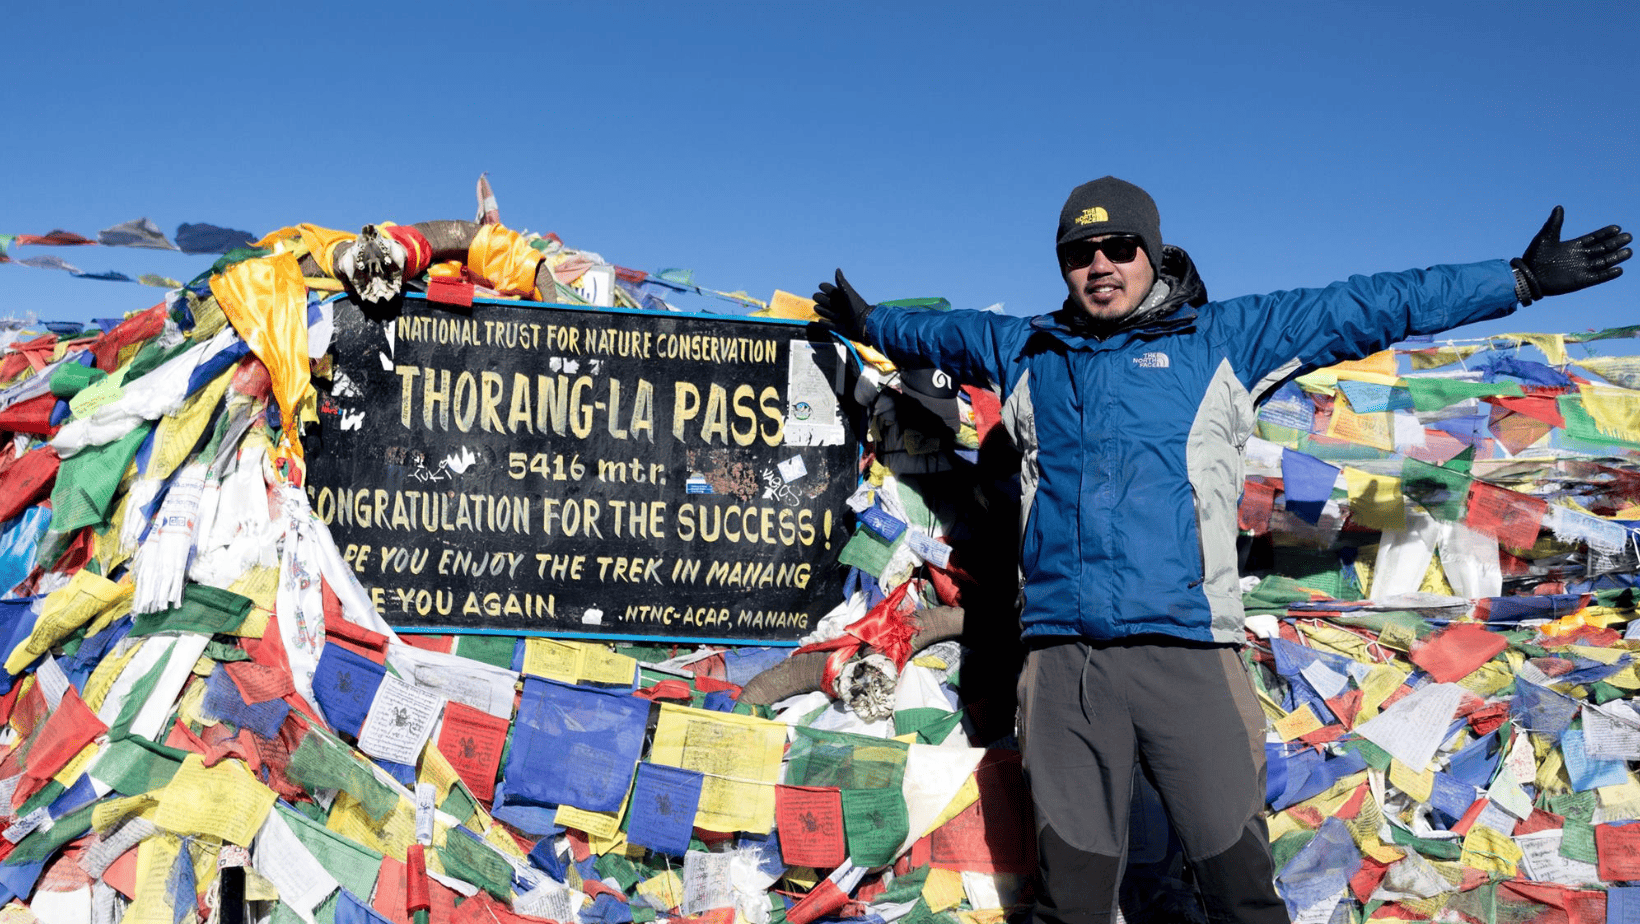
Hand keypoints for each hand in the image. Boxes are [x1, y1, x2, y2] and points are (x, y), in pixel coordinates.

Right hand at [812, 269, 875, 342]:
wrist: (864, 324)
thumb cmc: (856, 307)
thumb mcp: (848, 293)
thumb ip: (841, 282)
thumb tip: (837, 269)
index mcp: (841, 297)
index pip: (828, 289)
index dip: (825, 288)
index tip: (823, 287)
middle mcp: (839, 306)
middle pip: (824, 300)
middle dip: (821, 299)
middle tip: (819, 298)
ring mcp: (838, 317)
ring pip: (824, 312)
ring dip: (821, 310)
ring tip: (817, 307)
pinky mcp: (838, 328)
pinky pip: (828, 325)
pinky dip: (824, 322)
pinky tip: (820, 320)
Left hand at [1511, 206, 1631, 302]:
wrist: (1527, 276)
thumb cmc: (1534, 257)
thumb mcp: (1545, 237)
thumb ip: (1554, 223)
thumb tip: (1559, 207)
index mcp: (1573, 246)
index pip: (1594, 238)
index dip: (1605, 234)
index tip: (1617, 228)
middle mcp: (1580, 257)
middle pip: (1602, 249)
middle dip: (1615, 243)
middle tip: (1629, 237)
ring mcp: (1581, 269)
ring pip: (1603, 262)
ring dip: (1616, 258)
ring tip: (1629, 252)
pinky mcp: (1580, 281)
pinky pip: (1597, 277)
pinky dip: (1607, 274)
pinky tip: (1619, 270)